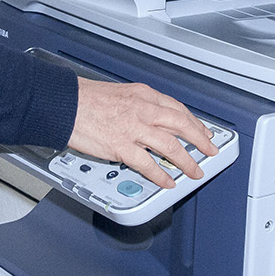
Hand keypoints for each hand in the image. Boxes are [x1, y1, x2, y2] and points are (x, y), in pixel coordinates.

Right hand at [69, 77, 218, 188]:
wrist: (64, 103)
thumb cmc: (85, 99)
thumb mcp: (120, 93)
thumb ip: (138, 106)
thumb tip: (150, 119)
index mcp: (143, 95)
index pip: (177, 109)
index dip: (194, 122)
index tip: (202, 131)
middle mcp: (143, 109)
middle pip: (182, 125)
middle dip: (200, 140)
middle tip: (210, 150)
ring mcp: (133, 128)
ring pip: (170, 146)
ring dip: (186, 161)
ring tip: (194, 172)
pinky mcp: (121, 146)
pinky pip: (148, 164)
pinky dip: (161, 175)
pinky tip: (168, 182)